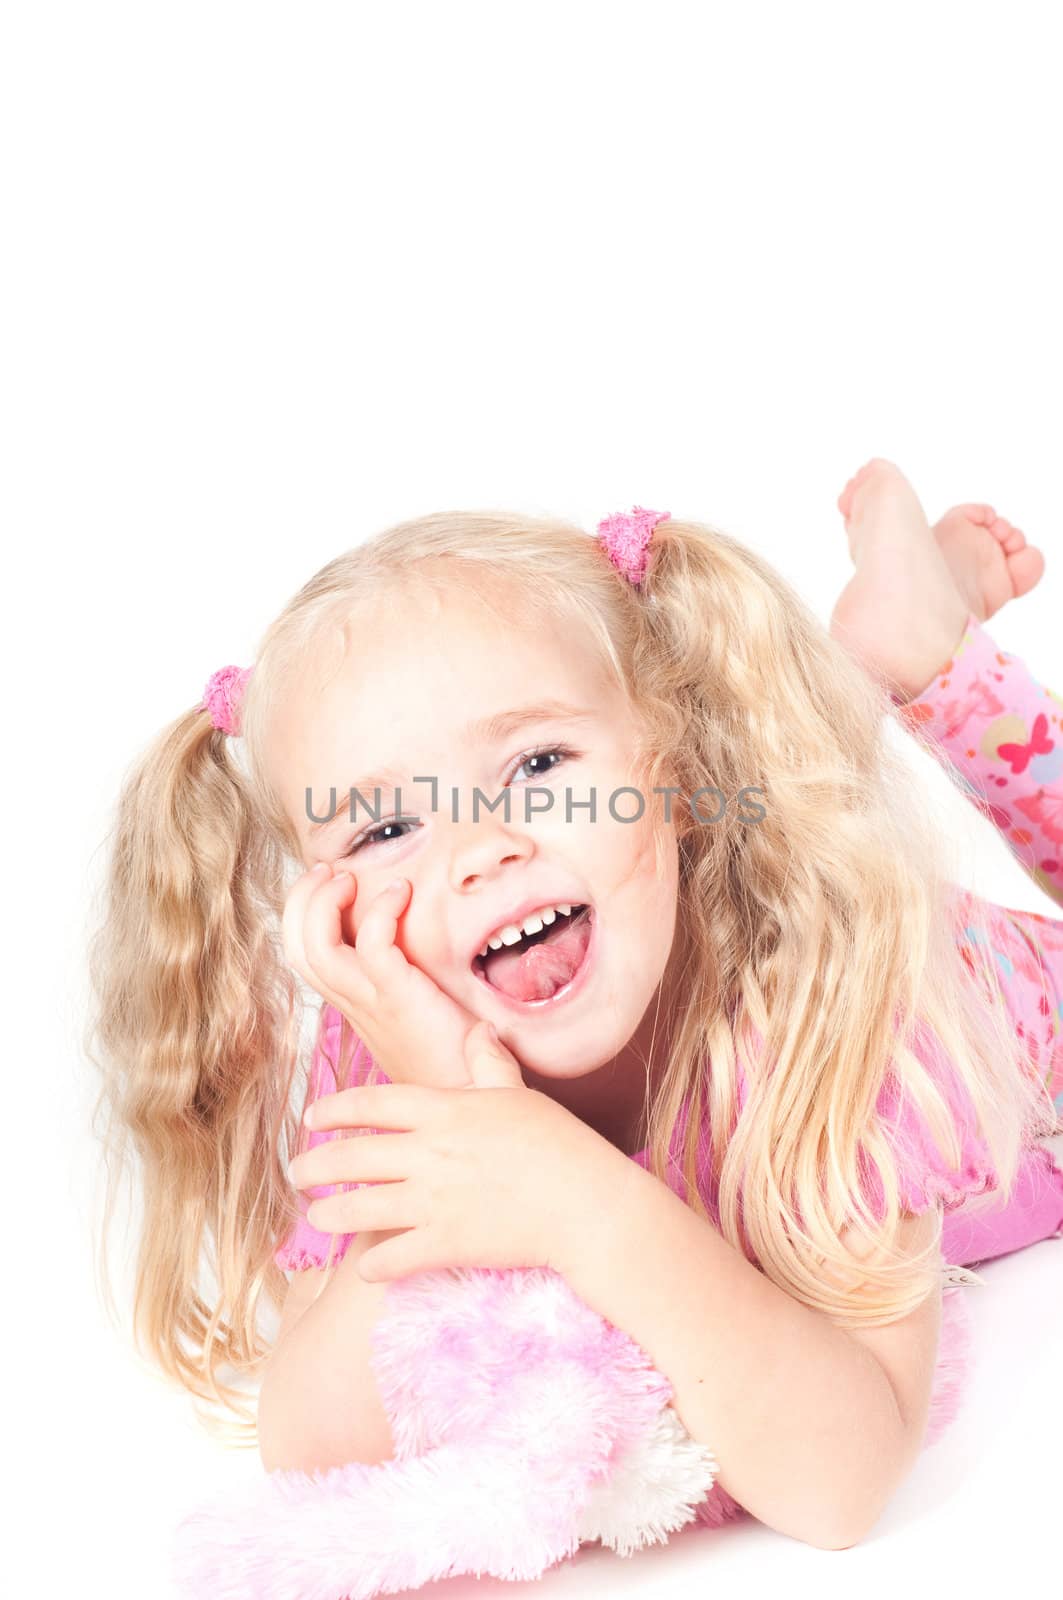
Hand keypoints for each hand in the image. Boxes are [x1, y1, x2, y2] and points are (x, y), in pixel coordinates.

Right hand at [282, 862, 487, 1088]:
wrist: (475, 1098)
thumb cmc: (459, 1061)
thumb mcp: (423, 1018)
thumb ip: (413, 989)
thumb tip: (425, 951)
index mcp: (356, 1006)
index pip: (304, 957)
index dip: (303, 915)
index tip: (327, 881)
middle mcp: (354, 1004)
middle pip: (297, 949)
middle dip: (301, 900)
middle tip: (328, 870)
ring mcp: (372, 1004)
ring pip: (317, 948)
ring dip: (326, 902)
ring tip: (350, 876)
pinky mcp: (399, 1000)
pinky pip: (372, 945)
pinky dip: (380, 911)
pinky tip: (403, 893)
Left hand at [286, 1020, 630, 1282]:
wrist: (586, 1203)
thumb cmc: (558, 1143)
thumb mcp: (518, 1093)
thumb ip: (487, 1062)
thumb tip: (478, 1026)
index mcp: (445, 1110)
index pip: (371, 1103)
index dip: (334, 1108)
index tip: (312, 1116)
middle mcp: (430, 1153)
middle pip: (352, 1157)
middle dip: (315, 1165)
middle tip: (296, 1171)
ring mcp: (435, 1200)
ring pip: (360, 1209)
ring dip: (330, 1214)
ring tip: (315, 1217)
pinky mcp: (446, 1243)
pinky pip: (392, 1258)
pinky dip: (373, 1264)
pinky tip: (366, 1264)